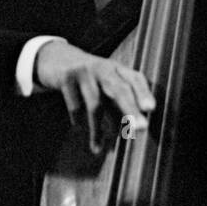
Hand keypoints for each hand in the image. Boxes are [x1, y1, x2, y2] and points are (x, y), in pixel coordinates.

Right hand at [33, 41, 155, 155]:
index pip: (135, 78)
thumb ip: (118, 103)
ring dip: (97, 129)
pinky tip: (79, 127)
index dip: (144, 93)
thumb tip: (128, 132)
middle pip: (120, 89)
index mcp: (117, 68)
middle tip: (142, 128)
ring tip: (98, 148)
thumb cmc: (88, 79)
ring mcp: (85, 71)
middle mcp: (104, 67)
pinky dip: (78, 120)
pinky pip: (75, 105)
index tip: (151, 109)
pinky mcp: (67, 77)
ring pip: (96, 104)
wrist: (55, 57)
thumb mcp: (105, 84)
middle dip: (131, 110)